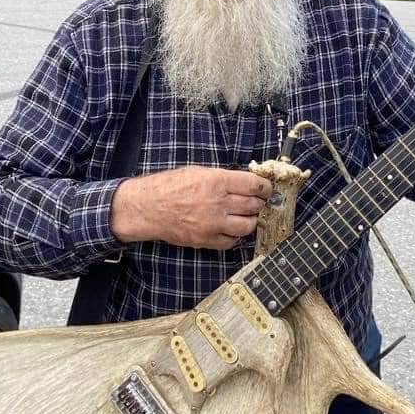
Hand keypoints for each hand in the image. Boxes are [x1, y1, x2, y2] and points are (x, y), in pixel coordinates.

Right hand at [110, 166, 271, 250]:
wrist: (148, 207)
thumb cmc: (169, 186)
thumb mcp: (199, 172)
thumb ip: (223, 178)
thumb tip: (245, 182)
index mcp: (217, 182)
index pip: (255, 185)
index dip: (265, 187)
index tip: (266, 188)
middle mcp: (218, 204)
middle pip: (254, 205)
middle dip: (259, 203)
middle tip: (257, 201)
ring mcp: (214, 225)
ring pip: (247, 226)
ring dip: (250, 220)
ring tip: (246, 215)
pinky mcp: (207, 240)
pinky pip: (232, 242)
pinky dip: (235, 236)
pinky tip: (230, 228)